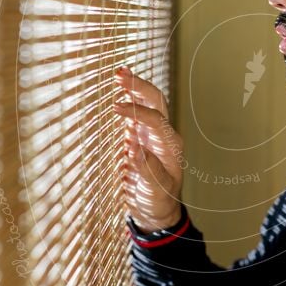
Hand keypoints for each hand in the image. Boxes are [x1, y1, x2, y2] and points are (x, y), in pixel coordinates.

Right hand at [113, 67, 182, 233]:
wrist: (157, 211)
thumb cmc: (159, 202)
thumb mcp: (156, 190)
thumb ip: (148, 170)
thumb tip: (136, 149)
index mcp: (170, 145)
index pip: (155, 119)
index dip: (136, 111)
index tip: (115, 107)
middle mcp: (163, 136)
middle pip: (155, 102)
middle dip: (139, 86)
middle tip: (120, 74)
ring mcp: (151, 135)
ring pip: (146, 104)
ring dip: (134, 88)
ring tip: (119, 74)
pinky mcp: (140, 139)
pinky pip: (136, 115)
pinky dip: (128, 100)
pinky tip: (120, 92)